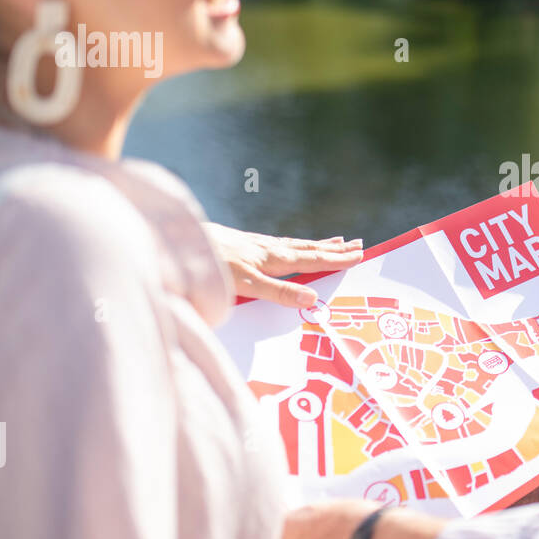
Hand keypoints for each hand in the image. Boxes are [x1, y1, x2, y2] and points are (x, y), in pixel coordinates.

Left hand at [203, 223, 362, 307]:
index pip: (312, 260)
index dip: (336, 259)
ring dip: (318, 245)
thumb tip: (313, 298)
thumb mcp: (246, 285)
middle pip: (309, 248)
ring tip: (337, 240)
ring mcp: (256, 245)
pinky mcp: (243, 244)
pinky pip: (281, 245)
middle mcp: (269, 249)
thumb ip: (279, 293)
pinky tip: (290, 246)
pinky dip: (296, 245)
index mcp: (273, 259)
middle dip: (334, 249)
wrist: (178, 244)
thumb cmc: (210, 267)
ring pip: (296, 245)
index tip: (359, 254)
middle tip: (358, 244)